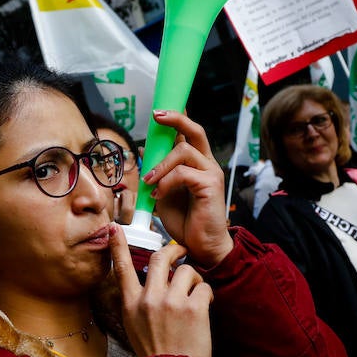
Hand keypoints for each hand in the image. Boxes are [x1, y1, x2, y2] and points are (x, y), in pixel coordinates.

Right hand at [111, 232, 213, 356]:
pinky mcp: (193, 308)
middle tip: (182, 251)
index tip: (114, 228)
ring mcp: (171, 302)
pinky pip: (204, 286)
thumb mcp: (134, 326)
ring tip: (195, 294)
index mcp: (131, 304)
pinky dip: (207, 295)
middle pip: (159, 258)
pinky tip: (204, 308)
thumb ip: (138, 302)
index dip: (118, 246)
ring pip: (186, 270)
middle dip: (174, 250)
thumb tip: (147, 283)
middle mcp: (149, 299)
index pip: (121, 268)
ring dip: (194, 279)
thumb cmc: (156, 352)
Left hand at [139, 110, 233, 268]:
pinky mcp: (211, 184)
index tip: (160, 110)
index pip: (190, 133)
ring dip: (160, 165)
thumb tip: (144, 151)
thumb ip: (158, 172)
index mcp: (197, 164)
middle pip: (195, 130)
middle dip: (175, 118)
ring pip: (183, 151)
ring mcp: (211, 172)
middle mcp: (207, 164)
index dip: (178, 117)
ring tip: (150, 182)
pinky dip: (166, 182)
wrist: (201, 245)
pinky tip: (158, 195)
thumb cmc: (186, 220)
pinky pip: (182, 173)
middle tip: (156, 116)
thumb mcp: (164, 193)